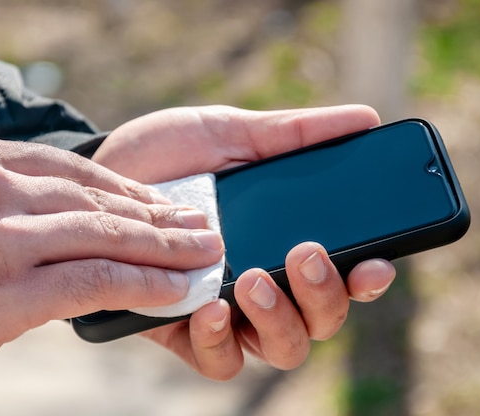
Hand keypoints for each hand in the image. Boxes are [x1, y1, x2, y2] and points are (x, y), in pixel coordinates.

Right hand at [0, 132, 223, 386]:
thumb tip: (55, 221)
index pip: (75, 169)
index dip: (128, 188)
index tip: (160, 202)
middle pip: (99, 199)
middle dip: (157, 214)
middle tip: (199, 224)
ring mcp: (0, 236)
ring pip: (106, 235)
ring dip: (163, 247)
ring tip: (203, 252)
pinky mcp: (4, 291)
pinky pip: (93, 281)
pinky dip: (141, 283)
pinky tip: (172, 288)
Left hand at [93, 104, 395, 379]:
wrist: (105, 174)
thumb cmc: (174, 156)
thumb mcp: (232, 134)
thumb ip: (295, 134)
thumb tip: (365, 118)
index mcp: (287, 242)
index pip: (345, 274)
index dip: (368, 277)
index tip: (374, 261)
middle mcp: (267, 284)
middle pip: (322, 320)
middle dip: (324, 296)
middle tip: (305, 254)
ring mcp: (229, 312)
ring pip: (282, 349)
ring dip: (280, 320)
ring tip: (253, 279)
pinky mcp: (184, 330)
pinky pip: (219, 362)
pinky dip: (223, 342)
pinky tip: (211, 308)